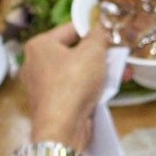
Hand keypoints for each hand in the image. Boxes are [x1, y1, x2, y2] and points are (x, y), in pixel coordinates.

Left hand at [20, 25, 109, 146]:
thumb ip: (98, 36)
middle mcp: (34, 63)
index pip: (70, 29)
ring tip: (120, 74)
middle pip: (73, 52)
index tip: (111, 36)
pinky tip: (106, 90)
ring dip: (98, 73)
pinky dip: (88, 88)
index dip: (93, 31)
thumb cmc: (74, 83)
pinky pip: (72, 89)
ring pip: (75, 72)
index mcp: (39, 45)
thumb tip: (100, 27)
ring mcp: (40, 86)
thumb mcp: (92, 52)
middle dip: (99, 56)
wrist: (62, 128)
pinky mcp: (49, 104)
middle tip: (119, 57)